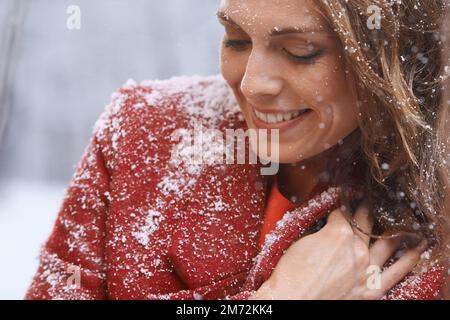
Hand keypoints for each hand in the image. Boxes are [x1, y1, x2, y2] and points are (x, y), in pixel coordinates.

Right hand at [250, 203, 427, 299]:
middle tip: (369, 202)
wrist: (292, 299)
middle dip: (366, 210)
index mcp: (338, 233)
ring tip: (398, 218)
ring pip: (387, 242)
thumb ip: (323, 231)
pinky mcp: (371, 289)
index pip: (344, 213)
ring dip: (393, 227)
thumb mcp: (304, 241)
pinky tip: (418, 245)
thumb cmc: (291, 273)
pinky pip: (397, 271)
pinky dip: (410, 257)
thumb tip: (331, 227)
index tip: (344, 203)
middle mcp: (357, 249)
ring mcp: (366, 269)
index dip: (342, 207)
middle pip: (366, 223)